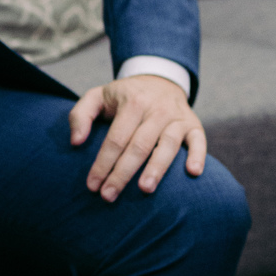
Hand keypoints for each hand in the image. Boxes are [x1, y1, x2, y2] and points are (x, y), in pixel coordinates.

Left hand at [69, 75, 205, 201]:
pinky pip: (199, 140)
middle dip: (123, 173)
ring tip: (145, 189)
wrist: (159, 79)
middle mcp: (156, 109)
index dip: (103, 163)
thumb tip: (76, 141)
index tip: (92, 185)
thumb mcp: (98, 96)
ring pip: (168, 144)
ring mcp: (177, 117)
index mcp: (132, 102)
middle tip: (109, 196)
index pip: (115, 138)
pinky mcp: (194, 124)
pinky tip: (193, 173)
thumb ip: (80, 115)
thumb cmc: (124, 96)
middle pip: (139, 145)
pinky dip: (198, 155)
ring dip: (157, 168)